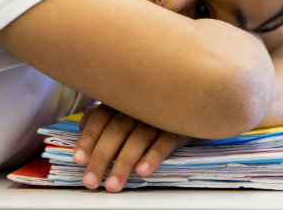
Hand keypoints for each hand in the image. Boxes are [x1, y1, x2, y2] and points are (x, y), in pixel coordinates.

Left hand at [73, 103, 192, 191]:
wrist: (203, 97)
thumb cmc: (159, 107)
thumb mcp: (132, 106)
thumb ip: (107, 112)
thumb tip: (82, 123)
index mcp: (126, 98)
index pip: (101, 116)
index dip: (88, 138)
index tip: (79, 159)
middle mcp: (142, 102)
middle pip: (116, 129)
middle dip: (102, 157)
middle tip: (92, 182)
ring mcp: (163, 112)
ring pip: (139, 137)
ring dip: (124, 162)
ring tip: (114, 185)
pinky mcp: (183, 124)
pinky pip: (166, 140)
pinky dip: (153, 155)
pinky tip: (143, 171)